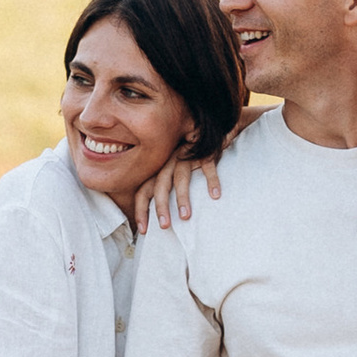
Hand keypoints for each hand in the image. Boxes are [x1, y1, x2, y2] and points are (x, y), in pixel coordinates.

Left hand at [128, 109, 262, 232]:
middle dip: (160, 207)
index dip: (141, 210)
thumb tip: (163, 217)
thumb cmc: (193, 157)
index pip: (144, 190)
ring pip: (180, 178)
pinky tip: (215, 196)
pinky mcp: (205, 151)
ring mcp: (187, 156)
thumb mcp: (176, 171)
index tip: (143, 230)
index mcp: (160, 169)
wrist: (212, 126)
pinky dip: (211, 180)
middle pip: (160, 185)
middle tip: (164, 227)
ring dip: (182, 198)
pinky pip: (207, 166)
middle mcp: (170, 162)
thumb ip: (168, 189)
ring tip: (186, 217)